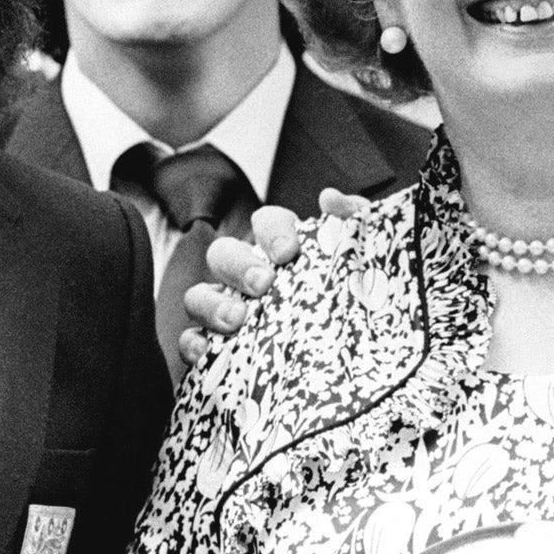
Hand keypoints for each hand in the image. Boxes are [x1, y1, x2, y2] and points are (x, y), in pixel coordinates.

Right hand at [178, 190, 370, 362]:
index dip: (273, 231)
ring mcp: (228, 309)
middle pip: (224, 254)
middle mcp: (247, 274)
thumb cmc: (350, 296)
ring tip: (237, 320)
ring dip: (212, 304)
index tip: (290, 251)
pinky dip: (193, 344)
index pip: (266, 222)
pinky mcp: (218, 345)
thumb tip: (330, 198)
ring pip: (199, 296)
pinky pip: (192, 340)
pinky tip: (206, 351)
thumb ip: (353, 220)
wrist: (354, 355)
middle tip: (264, 284)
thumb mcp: (361, 258)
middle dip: (239, 266)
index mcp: (280, 248)